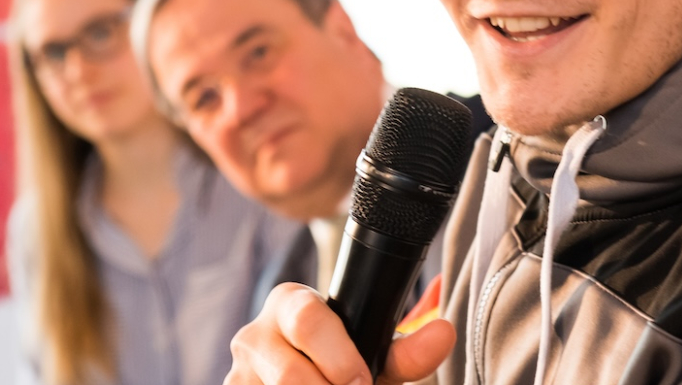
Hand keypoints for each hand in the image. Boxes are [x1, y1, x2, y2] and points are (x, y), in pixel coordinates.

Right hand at [225, 283, 455, 384]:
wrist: (308, 375)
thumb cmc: (340, 365)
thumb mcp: (371, 357)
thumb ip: (406, 351)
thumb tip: (444, 332)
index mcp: (289, 304)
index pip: (309, 322)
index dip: (341, 359)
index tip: (363, 381)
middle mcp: (252, 335)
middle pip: (290, 373)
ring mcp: (236, 373)